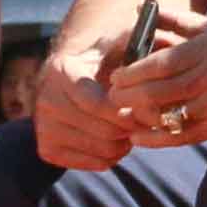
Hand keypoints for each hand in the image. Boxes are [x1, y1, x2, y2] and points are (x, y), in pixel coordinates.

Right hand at [30, 43, 139, 170]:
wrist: (70, 72)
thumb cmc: (105, 55)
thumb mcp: (120, 43)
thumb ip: (140, 58)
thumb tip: (162, 72)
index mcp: (62, 71)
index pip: (99, 104)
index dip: (129, 111)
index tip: (149, 109)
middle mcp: (46, 99)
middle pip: (104, 130)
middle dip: (132, 127)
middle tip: (144, 120)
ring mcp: (43, 126)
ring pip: (102, 149)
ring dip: (125, 142)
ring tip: (129, 127)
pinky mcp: (47, 148)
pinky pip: (93, 163)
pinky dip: (112, 156)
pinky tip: (114, 138)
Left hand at [105, 22, 206, 146]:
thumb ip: (181, 22)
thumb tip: (145, 9)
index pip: (162, 63)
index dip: (133, 73)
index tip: (115, 77)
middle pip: (160, 91)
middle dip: (129, 97)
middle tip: (111, 99)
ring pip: (169, 116)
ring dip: (140, 118)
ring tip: (122, 116)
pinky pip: (185, 136)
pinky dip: (158, 138)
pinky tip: (140, 137)